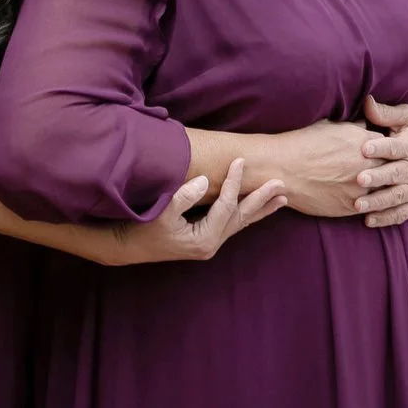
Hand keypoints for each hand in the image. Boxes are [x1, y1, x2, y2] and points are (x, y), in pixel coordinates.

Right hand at [107, 159, 286, 264]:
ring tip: (281, 200)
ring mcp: (208, 244)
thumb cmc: (142, 228)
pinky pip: (231, 224)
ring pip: (239, 222)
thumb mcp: (162, 212)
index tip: (240, 160)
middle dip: (261, 200)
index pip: (226, 205)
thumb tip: (204, 181)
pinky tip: (255, 209)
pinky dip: (245, 214)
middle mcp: (211, 244)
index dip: (234, 182)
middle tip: (281, 185)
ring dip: (259, 209)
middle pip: (241, 217)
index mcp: (204, 238)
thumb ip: (184, 196)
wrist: (127, 247)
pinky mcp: (204, 240)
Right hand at [270, 119, 384, 217]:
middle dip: (385, 169)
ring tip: (370, 187)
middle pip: (390, 169)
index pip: (390, 147)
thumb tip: (366, 125)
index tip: (380, 154)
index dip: (385, 151)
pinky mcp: (349, 207)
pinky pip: (367, 206)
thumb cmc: (303, 143)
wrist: (281, 168)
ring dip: (377, 189)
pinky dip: (364, 203)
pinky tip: (358, 199)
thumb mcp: (330, 126)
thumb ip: (354, 128)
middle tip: (381, 171)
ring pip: (381, 191)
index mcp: (364, 143)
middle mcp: (366, 165)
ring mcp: (359, 189)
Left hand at [353, 96, 407, 228]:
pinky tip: (369, 221)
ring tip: (357, 205)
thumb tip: (367, 101)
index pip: (395, 148)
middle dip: (378, 178)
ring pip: (398, 196)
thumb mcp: (407, 117)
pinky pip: (403, 212)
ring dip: (378, 202)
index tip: (364, 148)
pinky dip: (388, 218)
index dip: (380, 147)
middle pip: (395, 174)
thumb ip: (386, 113)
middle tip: (359, 179)